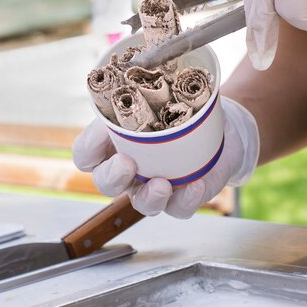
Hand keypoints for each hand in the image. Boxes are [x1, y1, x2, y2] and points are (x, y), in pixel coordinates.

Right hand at [72, 98, 258, 217]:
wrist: (219, 126)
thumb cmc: (179, 112)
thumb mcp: (153, 98)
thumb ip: (134, 98)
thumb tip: (123, 98)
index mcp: (115, 146)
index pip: (87, 156)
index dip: (87, 150)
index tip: (101, 134)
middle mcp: (130, 172)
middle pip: (107, 184)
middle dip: (112, 177)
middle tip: (126, 163)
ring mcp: (156, 188)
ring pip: (143, 204)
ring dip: (150, 197)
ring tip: (162, 184)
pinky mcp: (185, 197)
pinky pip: (181, 208)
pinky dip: (187, 198)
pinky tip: (195, 184)